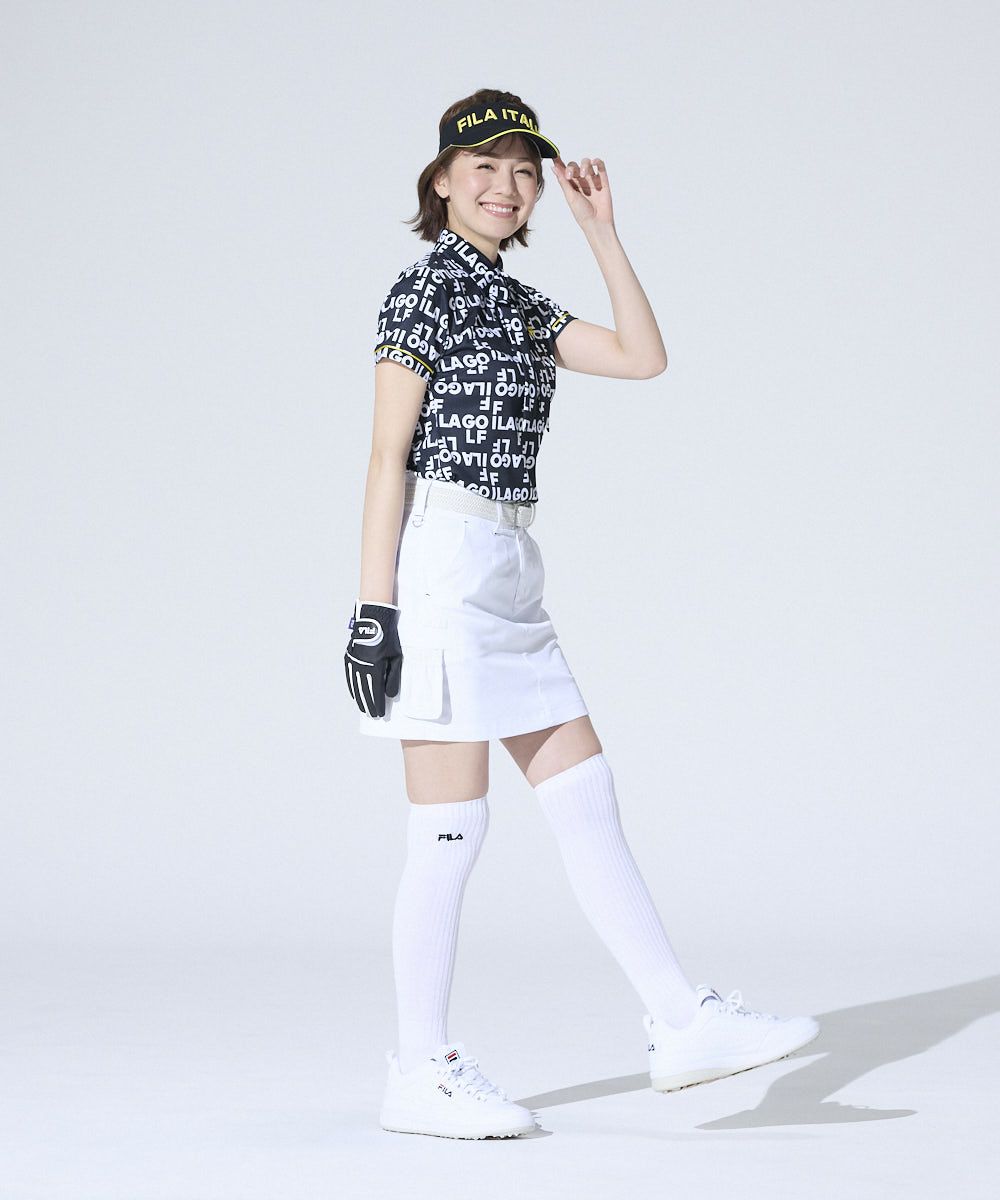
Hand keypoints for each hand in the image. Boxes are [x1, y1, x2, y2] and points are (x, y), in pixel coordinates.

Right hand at [345, 600, 402, 717]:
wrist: (373, 621)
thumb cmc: (388, 638)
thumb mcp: (396, 657)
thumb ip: (393, 677)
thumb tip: (391, 695)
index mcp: (375, 667)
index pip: (376, 691)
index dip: (378, 704)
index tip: (380, 713)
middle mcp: (362, 666)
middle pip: (365, 691)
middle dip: (369, 705)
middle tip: (372, 715)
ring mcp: (354, 662)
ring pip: (356, 686)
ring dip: (360, 699)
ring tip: (363, 709)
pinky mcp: (349, 658)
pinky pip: (350, 677)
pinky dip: (352, 687)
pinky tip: (354, 695)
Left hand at [549, 155, 614, 229]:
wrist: (596, 223)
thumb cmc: (582, 213)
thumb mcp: (569, 196)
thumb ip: (563, 181)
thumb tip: (553, 167)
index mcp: (571, 185)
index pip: (564, 170)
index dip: (559, 162)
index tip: (554, 155)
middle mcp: (581, 181)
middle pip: (574, 166)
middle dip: (571, 168)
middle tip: (570, 176)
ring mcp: (592, 180)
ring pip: (587, 164)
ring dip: (584, 165)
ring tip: (583, 175)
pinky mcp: (603, 181)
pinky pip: (601, 167)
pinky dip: (597, 162)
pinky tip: (594, 162)